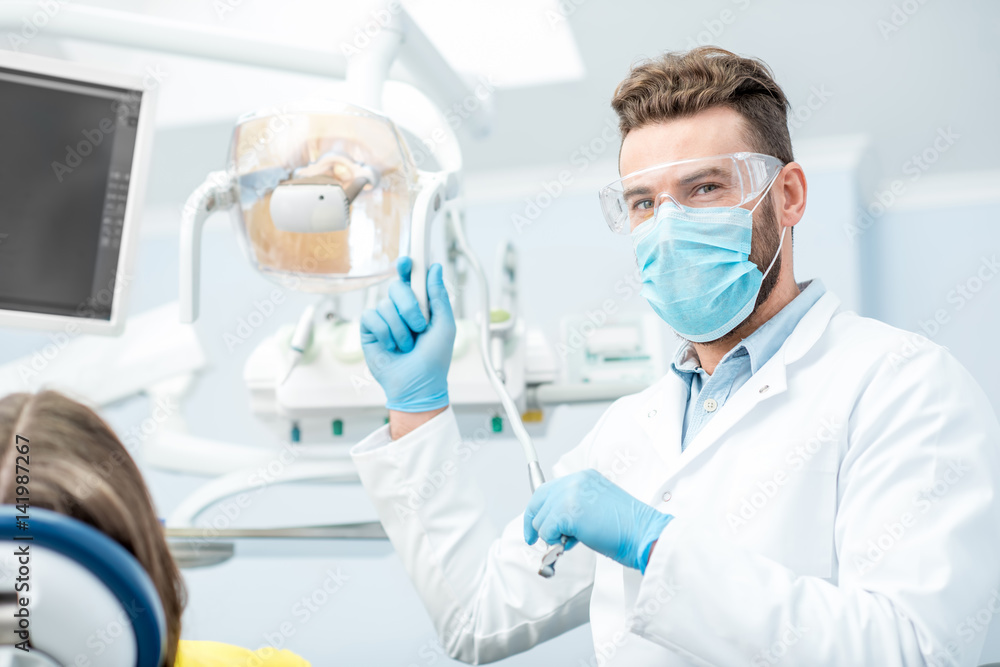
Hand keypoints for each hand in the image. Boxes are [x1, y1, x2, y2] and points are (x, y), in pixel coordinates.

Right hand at [360, 257, 455, 411]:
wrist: (418, 385)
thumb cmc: (434, 359)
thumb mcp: (445, 325)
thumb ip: (439, 296)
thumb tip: (435, 268)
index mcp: (419, 305)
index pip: (410, 278)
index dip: (408, 267)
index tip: (408, 261)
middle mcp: (399, 309)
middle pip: (396, 288)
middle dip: (410, 307)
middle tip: (420, 327)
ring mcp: (383, 318)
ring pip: (385, 306)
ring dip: (400, 329)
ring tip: (407, 346)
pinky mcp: (368, 330)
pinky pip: (371, 317)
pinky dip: (385, 333)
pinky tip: (391, 347)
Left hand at [523, 469, 672, 573]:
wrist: (645, 534)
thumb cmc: (628, 528)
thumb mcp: (596, 508)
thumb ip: (574, 509)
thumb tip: (554, 524)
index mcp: (584, 478)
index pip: (549, 489)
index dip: (538, 509)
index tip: (534, 525)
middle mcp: (576, 481)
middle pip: (539, 499)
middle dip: (534, 523)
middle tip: (533, 539)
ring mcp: (571, 494)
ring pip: (541, 519)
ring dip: (551, 536)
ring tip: (573, 542)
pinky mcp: (569, 511)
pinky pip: (547, 531)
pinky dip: (555, 542)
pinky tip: (573, 543)